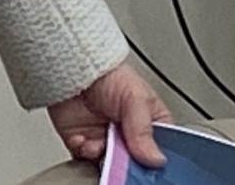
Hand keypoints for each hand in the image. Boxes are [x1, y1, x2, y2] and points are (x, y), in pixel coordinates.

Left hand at [48, 62, 171, 168]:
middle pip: (135, 165)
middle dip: (129, 166)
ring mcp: (106, 142)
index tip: (148, 164)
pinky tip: (85, 141)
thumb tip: (155, 158)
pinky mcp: (84, 146)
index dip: (155, 161)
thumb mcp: (136, 97)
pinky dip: (85, 155)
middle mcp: (129, 137)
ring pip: (111, 168)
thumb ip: (144, 129)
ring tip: (102, 145)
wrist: (73, 67)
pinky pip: (86, 163)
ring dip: (106, 162)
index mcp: (150, 124)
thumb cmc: (109, 74)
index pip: (160, 151)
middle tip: (123, 158)